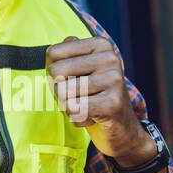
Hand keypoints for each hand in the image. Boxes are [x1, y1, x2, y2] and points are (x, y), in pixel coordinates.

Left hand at [45, 36, 154, 168]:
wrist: (122, 128)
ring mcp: (114, 80)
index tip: (73, 79)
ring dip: (68, 105)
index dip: (55, 72)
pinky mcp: (113, 103)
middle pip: (56, 71)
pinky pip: (73, 109)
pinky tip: (92, 117)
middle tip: (79, 96)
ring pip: (63, 91)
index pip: (54, 53)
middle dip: (60, 90)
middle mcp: (110, 58)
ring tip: (87, 106)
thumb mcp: (79, 70)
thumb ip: (64, 55)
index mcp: (100, 44)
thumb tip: (50, 52)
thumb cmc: (92, 95)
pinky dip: (76, 118)